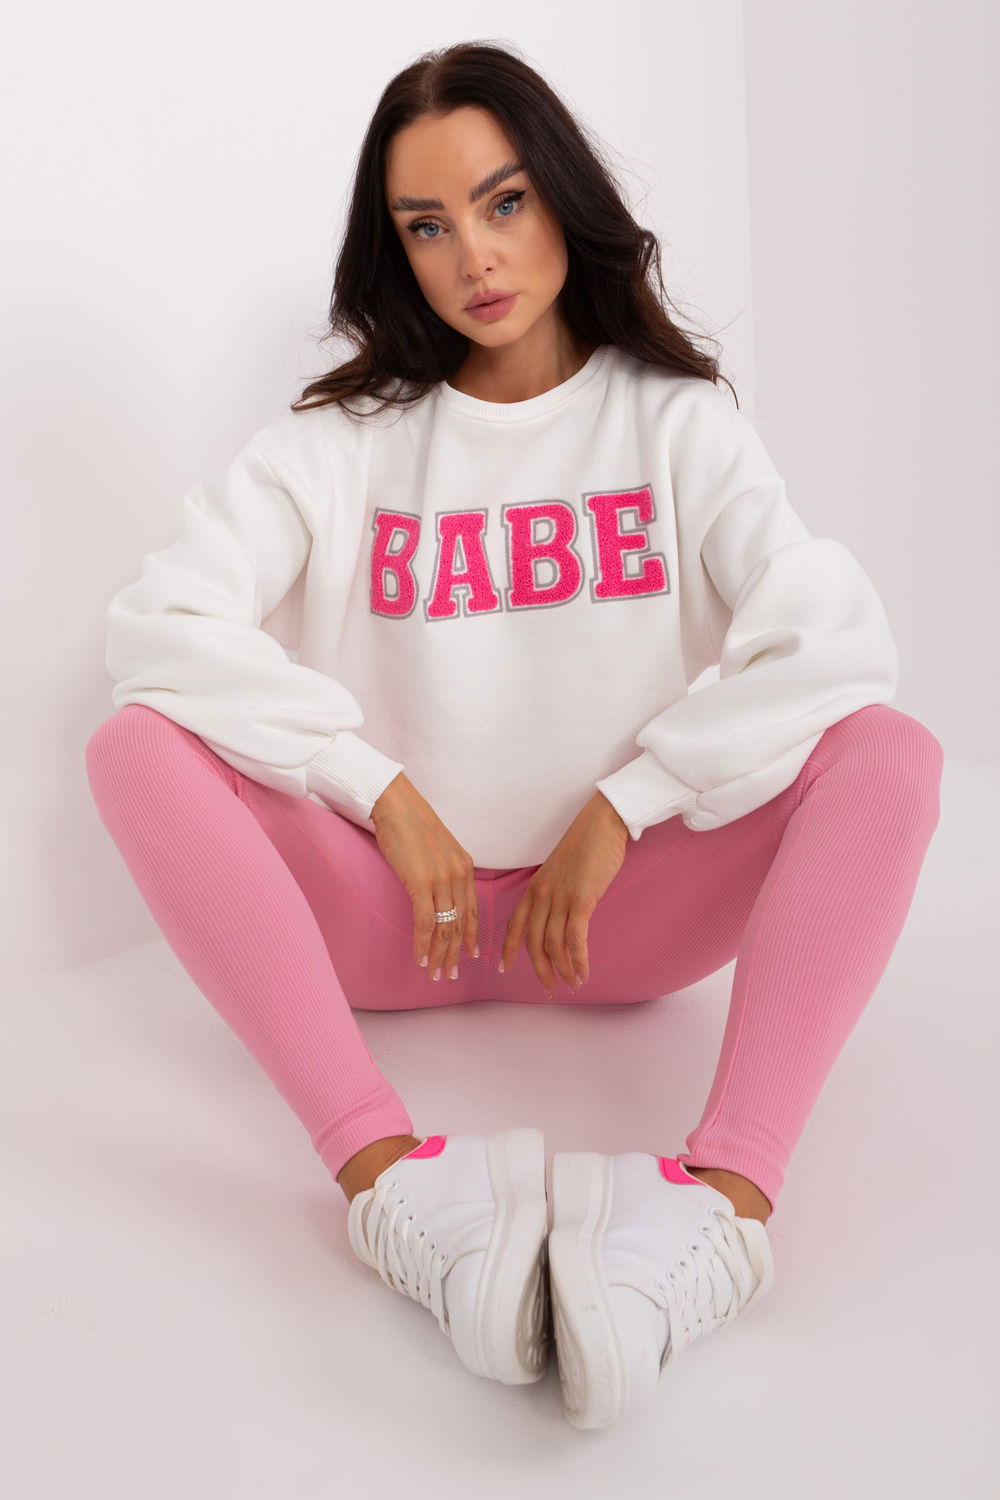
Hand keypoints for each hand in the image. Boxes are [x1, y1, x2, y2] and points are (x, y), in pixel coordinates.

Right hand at [371, 773, 478, 981]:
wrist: (396, 805)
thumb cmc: (410, 825)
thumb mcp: (437, 850)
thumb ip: (442, 871)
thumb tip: (437, 892)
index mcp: (465, 867)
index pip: (472, 909)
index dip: (473, 935)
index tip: (472, 955)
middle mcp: (459, 875)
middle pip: (460, 924)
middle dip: (455, 953)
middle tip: (450, 975)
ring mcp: (442, 879)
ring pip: (445, 928)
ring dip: (439, 955)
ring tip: (435, 974)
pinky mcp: (422, 883)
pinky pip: (426, 923)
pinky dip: (423, 944)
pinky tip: (421, 959)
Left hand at [499, 791, 628, 994]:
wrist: (602, 824)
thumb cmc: (586, 846)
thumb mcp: (561, 872)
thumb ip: (556, 894)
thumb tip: (561, 917)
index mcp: (534, 888)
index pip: (514, 924)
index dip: (508, 948)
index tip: (502, 968)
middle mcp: (542, 895)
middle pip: (533, 942)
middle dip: (540, 970)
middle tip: (549, 989)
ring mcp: (560, 898)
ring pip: (554, 944)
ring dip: (563, 969)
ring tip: (572, 985)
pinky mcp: (581, 900)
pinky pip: (575, 938)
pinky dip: (578, 960)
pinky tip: (583, 972)